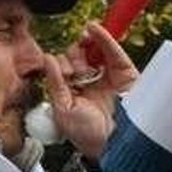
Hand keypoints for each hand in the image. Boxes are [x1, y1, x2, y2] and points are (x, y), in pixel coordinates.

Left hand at [44, 21, 138, 158]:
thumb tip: (47, 58)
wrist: (113, 143)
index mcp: (72, 89)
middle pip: (76, 55)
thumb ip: (55, 82)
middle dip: (73, 57)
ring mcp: (106, 75)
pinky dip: (103, 37)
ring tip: (85, 41)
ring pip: (92, 50)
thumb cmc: (87, 133)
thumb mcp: (62, 108)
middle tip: (76, 71)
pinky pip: (112, 50)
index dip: (62, 65)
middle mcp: (89, 80)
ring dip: (86, 43)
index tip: (66, 74)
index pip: (63, 66)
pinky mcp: (124, 71)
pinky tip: (93, 28)